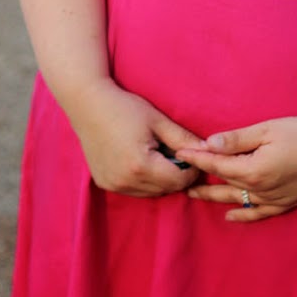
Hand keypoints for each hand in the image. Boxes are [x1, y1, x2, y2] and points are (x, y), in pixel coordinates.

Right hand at [66, 78, 202, 197]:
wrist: (87, 104)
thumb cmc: (124, 107)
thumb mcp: (157, 120)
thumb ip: (183, 139)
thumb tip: (208, 151)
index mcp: (141, 166)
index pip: (179, 181)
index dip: (191, 169)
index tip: (192, 153)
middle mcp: (126, 181)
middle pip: (165, 189)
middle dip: (176, 174)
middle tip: (176, 152)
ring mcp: (113, 185)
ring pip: (150, 193)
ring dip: (160, 179)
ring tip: (157, 153)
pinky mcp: (105, 184)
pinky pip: (134, 190)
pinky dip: (143, 180)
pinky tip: (140, 158)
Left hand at [183, 115, 296, 222]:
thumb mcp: (268, 129)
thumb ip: (237, 139)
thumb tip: (209, 143)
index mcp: (253, 170)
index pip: (216, 165)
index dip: (196, 158)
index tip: (179, 152)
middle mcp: (260, 190)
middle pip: (222, 184)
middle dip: (200, 178)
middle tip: (179, 174)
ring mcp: (273, 200)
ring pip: (236, 200)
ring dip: (214, 197)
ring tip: (194, 194)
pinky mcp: (286, 203)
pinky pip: (258, 213)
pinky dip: (242, 214)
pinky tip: (231, 215)